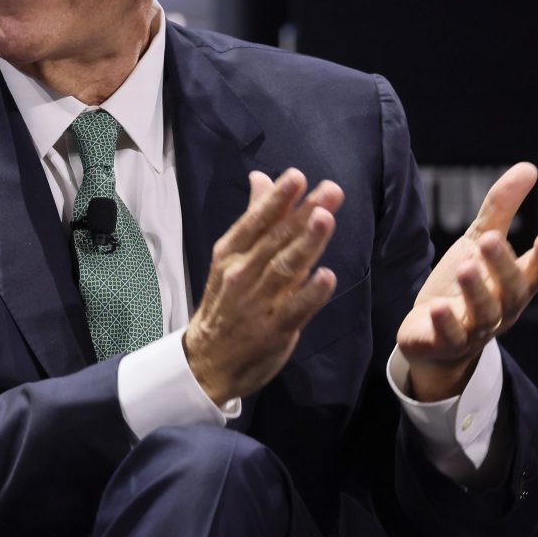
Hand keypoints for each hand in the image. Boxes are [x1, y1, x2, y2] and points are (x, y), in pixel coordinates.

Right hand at [183, 168, 344, 405]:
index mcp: (230, 254)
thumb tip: (262, 178)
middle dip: (303, 214)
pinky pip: (295, 309)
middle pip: (276, 241)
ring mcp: (257, 303)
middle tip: (330, 191)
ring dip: (307, 244)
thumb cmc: (225, 303)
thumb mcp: (231, 257)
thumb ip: (253, 218)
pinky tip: (327, 276)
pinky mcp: (273, 330)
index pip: (255, 222)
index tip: (296, 176)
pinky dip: (311, 293)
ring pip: (285, 269)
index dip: (276, 199)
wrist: (208, 360)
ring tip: (326, 220)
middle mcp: (241, 274)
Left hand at [397, 162, 537, 401]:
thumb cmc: (466, 283)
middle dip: (503, 265)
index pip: (537, 272)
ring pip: (483, 313)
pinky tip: (438, 308)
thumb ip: (501, 209)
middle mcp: (502, 309)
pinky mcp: (445, 343)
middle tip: (489, 239)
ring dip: (476, 291)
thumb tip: (529, 167)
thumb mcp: (479, 242)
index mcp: (514, 285)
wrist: (434, 337)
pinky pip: (450, 337)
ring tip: (466, 266)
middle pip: (510, 290)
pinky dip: (446, 324)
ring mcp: (475, 329)